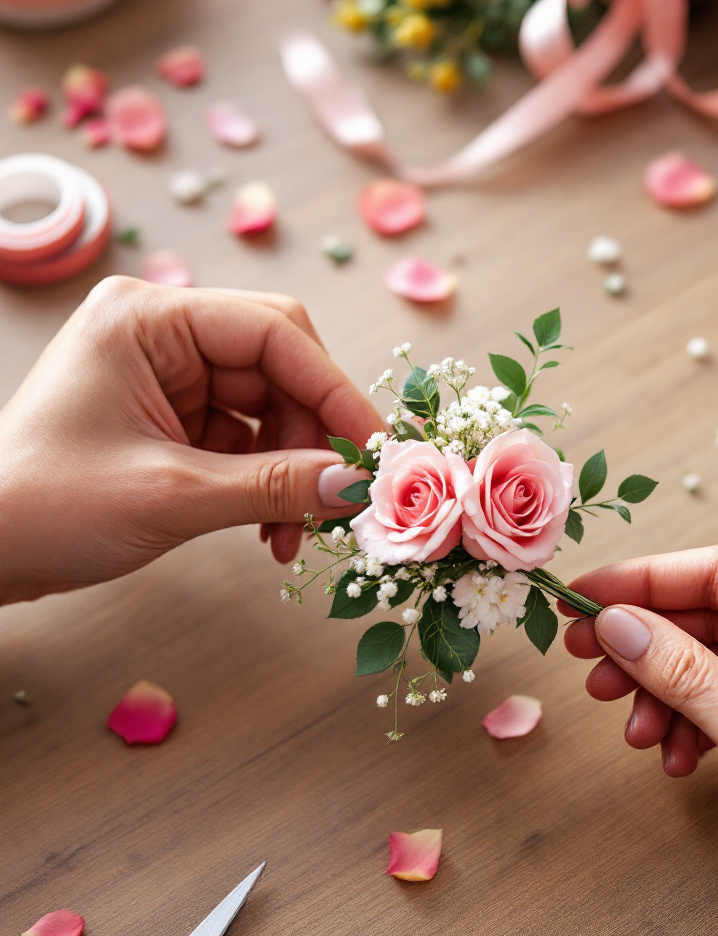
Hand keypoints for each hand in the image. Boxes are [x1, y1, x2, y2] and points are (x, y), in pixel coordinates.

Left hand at [0, 277, 384, 604]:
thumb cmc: (42, 507)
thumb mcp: (171, 495)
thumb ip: (275, 486)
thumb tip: (358, 485)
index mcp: (148, 319)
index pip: (274, 332)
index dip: (334, 390)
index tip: (374, 450)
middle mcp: (162, 336)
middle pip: (280, 369)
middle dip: (313, 439)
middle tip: (339, 499)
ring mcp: (168, 378)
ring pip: (270, 410)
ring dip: (294, 472)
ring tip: (294, 533)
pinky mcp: (173, 419)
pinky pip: (247, 441)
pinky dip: (268, 484)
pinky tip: (270, 528)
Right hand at [563, 545, 717, 923]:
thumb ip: (686, 675)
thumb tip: (618, 625)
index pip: (715, 573)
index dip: (641, 581)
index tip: (583, 597)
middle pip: (710, 618)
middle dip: (646, 645)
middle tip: (591, 668)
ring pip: (715, 663)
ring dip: (666, 693)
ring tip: (636, 732)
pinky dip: (696, 723)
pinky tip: (677, 756)